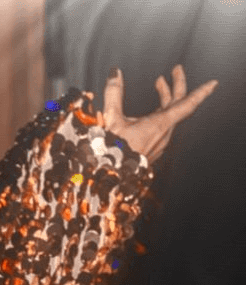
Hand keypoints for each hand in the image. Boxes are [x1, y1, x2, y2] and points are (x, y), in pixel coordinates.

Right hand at [99, 65, 217, 162]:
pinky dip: (160, 112)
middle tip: (175, 70)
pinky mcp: (153, 149)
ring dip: (166, 98)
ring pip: (170, 116)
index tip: (213, 84)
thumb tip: (115, 72)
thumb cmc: (112, 152)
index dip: (201, 92)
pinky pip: (163, 127)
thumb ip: (114, 94)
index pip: (186, 105)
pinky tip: (151, 110)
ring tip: (158, 84)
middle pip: (177, 106)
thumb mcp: (112, 119)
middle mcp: (163, 134)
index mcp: (159, 125)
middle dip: (176, 86)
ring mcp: (159, 143)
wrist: (109, 178)